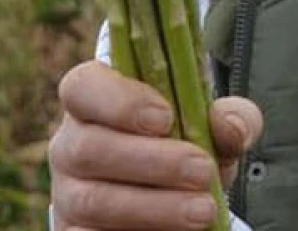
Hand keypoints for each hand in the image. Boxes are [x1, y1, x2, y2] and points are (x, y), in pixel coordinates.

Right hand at [49, 59, 262, 229]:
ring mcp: (66, 194)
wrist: (177, 197)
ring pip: (94, 201)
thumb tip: (230, 127)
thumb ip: (231, 116)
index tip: (166, 118)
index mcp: (94, 99)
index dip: (119, 101)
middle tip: (202, 169)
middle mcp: (71, 144)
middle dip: (152, 161)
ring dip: (153, 207)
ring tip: (203, 210)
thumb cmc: (188, 143)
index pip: (83, 86)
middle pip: (90, 148)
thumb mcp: (214, 124)